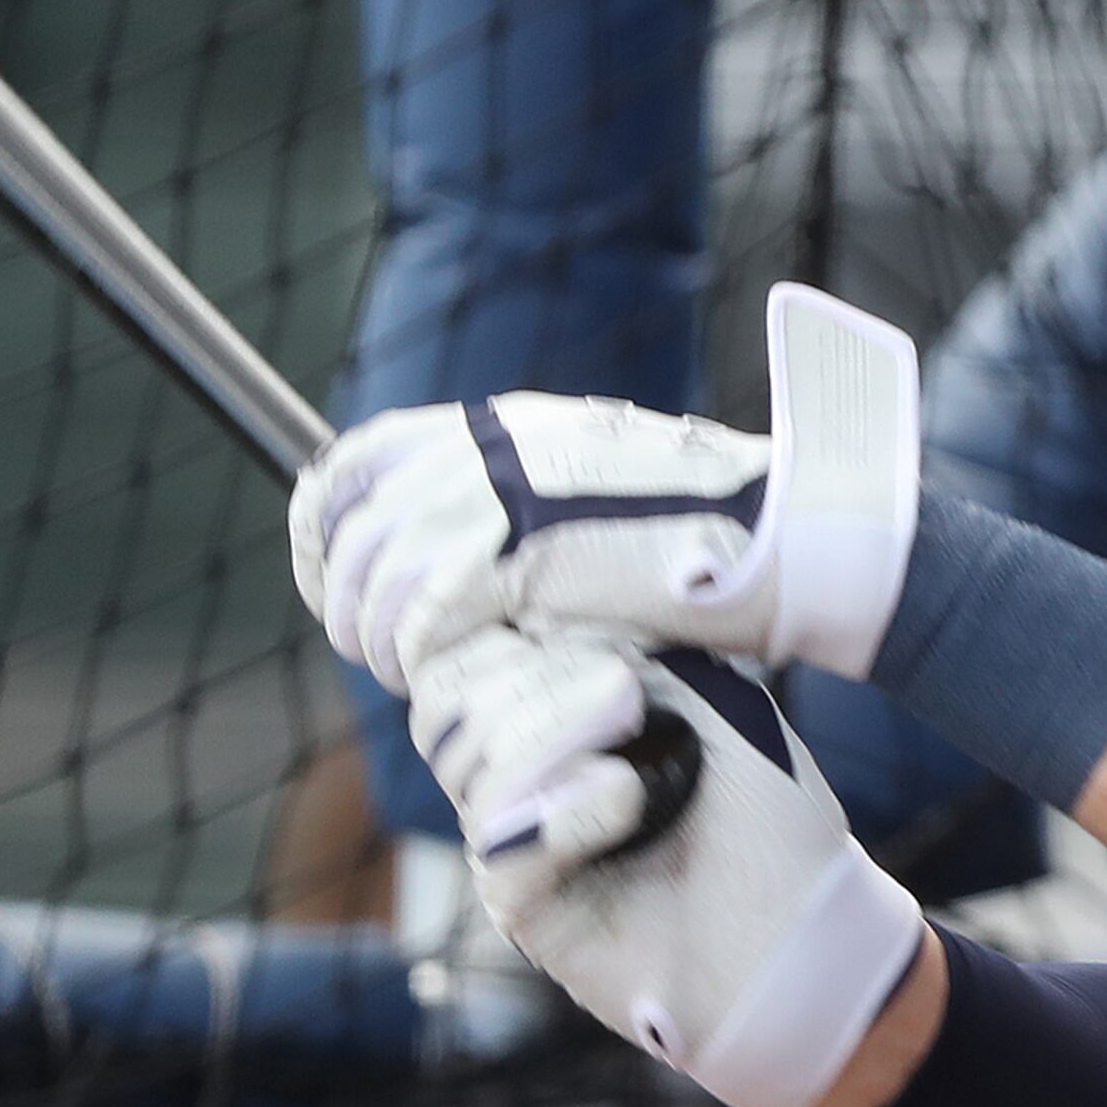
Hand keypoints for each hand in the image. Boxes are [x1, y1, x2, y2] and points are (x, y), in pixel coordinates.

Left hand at [297, 282, 920, 694]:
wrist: (783, 533)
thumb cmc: (710, 534)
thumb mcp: (594, 495)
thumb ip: (520, 505)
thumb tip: (448, 553)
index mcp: (499, 426)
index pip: (356, 460)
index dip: (323, 528)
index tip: (330, 583)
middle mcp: (485, 447)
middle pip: (354, 527)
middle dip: (346, 600)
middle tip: (377, 654)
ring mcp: (496, 495)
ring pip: (377, 582)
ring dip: (381, 640)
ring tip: (415, 677)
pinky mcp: (515, 554)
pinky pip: (419, 620)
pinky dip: (419, 659)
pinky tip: (445, 680)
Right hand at [408, 625, 925, 1106]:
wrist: (805, 934)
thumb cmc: (769, 814)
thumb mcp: (704, 696)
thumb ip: (615, 638)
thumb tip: (526, 591)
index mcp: (551, 710)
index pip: (460, 646)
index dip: (476, 613)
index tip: (532, 592)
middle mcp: (522, 773)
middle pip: (443, 699)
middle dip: (526, 675)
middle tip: (626, 690)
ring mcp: (517, 840)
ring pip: (461, 759)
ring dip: (549, 732)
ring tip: (634, 734)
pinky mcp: (524, 908)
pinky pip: (500, 841)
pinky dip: (563, 808)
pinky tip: (625, 799)